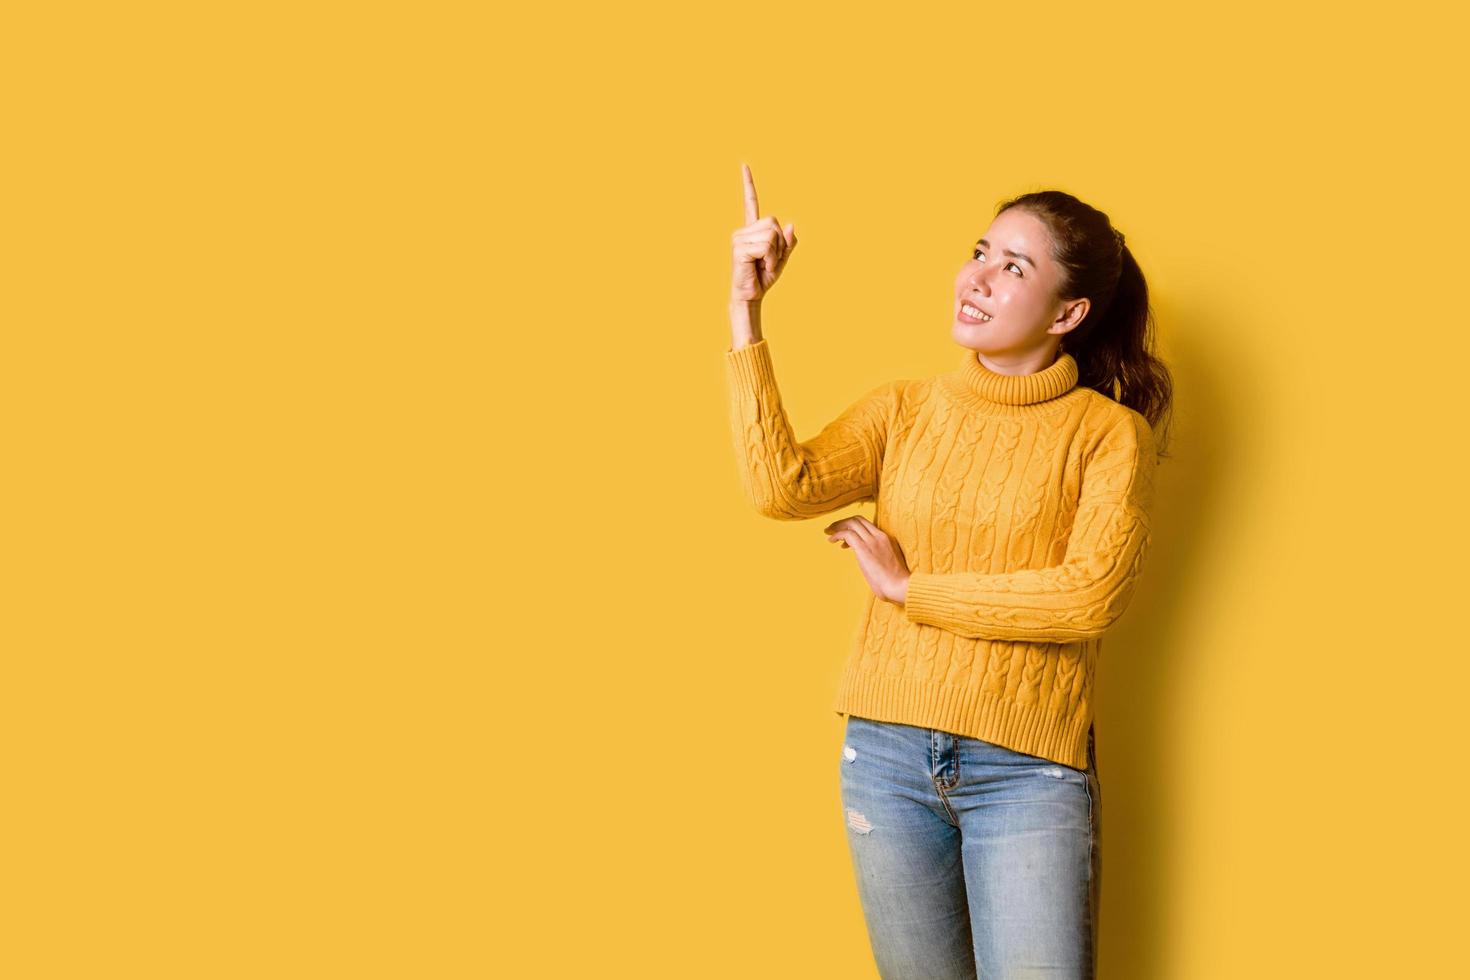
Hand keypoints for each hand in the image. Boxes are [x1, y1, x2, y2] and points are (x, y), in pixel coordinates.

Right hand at [731, 162, 797, 303]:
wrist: (751, 296)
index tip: (744, 164)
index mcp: (752, 230)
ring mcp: (739, 238)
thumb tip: (790, 225)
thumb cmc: (763, 278)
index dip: (748, 183)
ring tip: (764, 264)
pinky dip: (771, 258)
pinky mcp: (739, 248)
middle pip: (774, 222)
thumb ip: (788, 243)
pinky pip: (767, 246)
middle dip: (780, 243)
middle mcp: (743, 230)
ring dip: (776, 253)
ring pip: (772, 234)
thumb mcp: (782, 259)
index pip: (750, 202)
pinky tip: (761, 266)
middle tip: (770, 260)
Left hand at [824, 516, 910, 604]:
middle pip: (858, 520)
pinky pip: (847, 534)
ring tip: (828, 532)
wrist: (899, 585)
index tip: (844, 534)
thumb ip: (878, 557)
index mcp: (886, 538)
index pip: (867, 524)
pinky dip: (837, 534)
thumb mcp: (887, 563)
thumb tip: (868, 561)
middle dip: (843, 522)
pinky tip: (831, 540)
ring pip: (851, 523)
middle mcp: (879, 536)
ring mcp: (872, 541)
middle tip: (832, 528)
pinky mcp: (864, 548)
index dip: (853, 526)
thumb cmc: (895, 581)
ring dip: (837, 526)